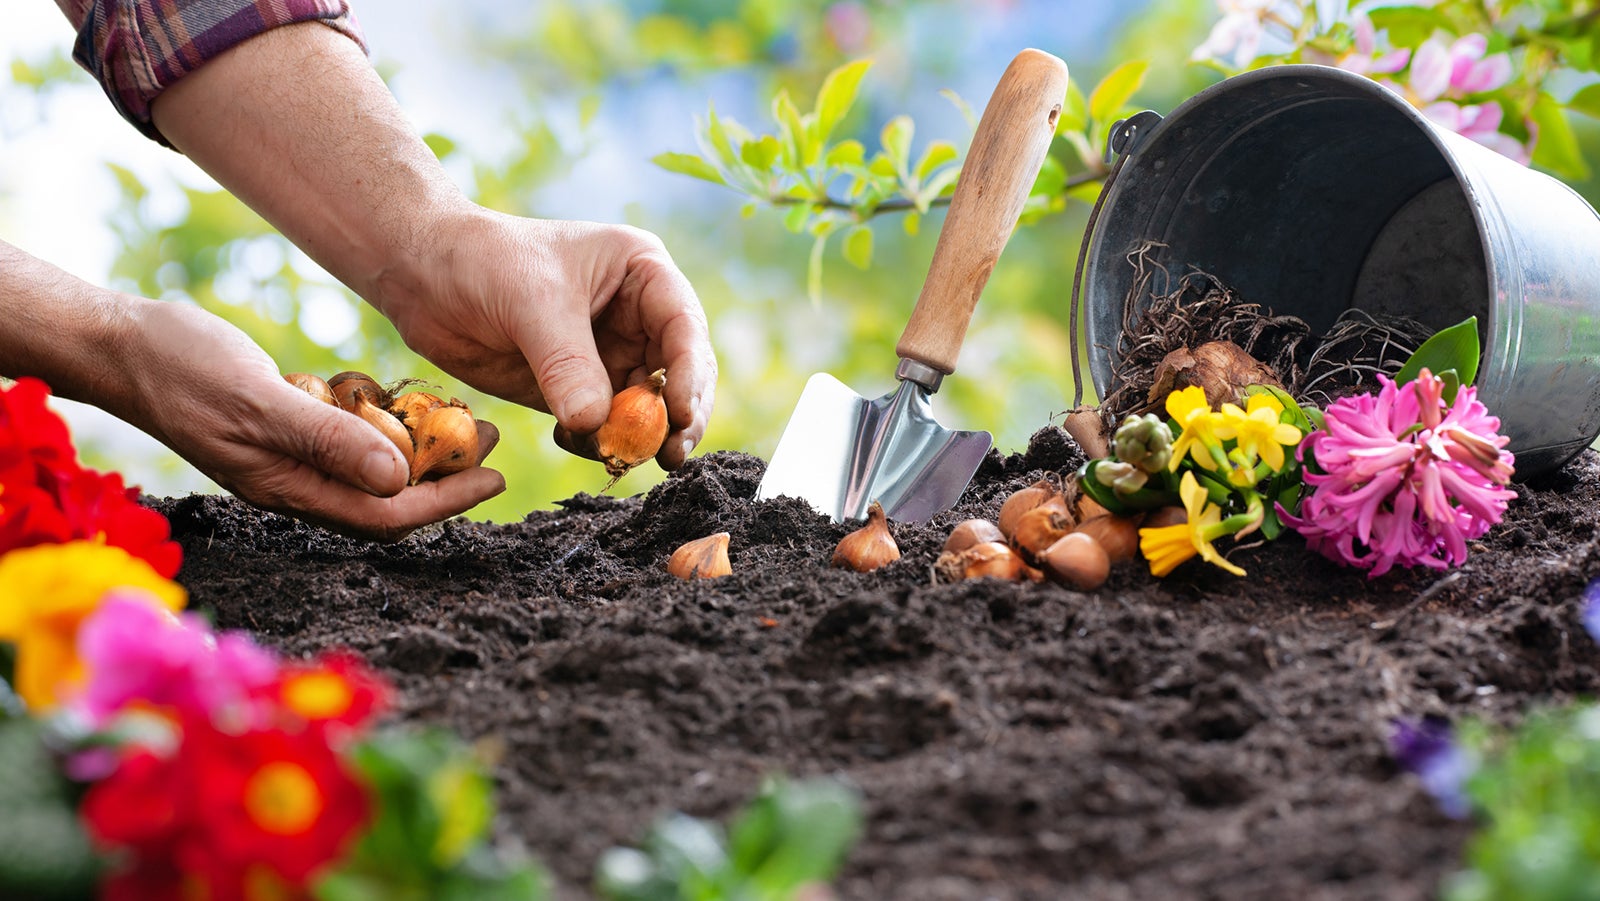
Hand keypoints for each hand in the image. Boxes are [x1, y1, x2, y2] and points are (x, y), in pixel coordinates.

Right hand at [109, 298, 504, 540]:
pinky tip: (402, 399)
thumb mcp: (260, 400)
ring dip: (421, 448)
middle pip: (387, 498)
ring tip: (464, 417)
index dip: (447, 503)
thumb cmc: (181, 369)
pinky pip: (345, 439)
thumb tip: (399, 479)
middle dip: (446, 475)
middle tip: (492, 437)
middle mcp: (294, 483)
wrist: (120, 345)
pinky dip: (380, 424)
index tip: (496, 478)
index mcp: (289, 489)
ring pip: (370, 468)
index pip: (386, 516)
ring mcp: (286, 457)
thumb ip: (327, 439)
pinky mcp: (282, 428)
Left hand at [374, 210, 716, 470]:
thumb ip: (567, 365)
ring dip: (638, 437)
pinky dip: (598, 443)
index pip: (684, 327)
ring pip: (645, 407)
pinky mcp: (575, 388)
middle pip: (678, 375)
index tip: (682, 416)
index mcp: (642, 274)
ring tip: (619, 458)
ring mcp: (607, 355)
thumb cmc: (482, 260)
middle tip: (668, 456)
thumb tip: (596, 426)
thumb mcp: (532, 303)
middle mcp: (636, 316)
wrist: (420, 275)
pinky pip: (603, 426)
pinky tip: (574, 443)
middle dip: (677, 417)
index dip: (690, 374)